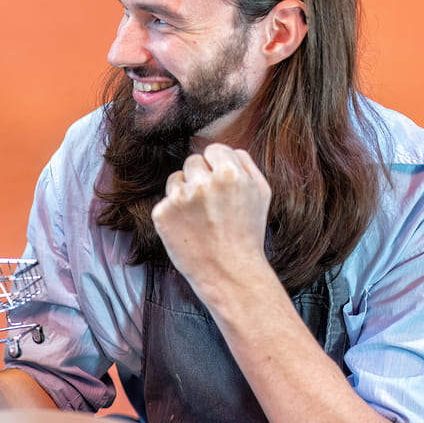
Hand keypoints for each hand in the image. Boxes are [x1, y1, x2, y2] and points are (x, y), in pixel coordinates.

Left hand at [151, 144, 271, 296]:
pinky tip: (188, 228)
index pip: (214, 149)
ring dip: (184, 192)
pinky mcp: (162, 213)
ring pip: (176, 179)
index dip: (217, 167)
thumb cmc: (247, 234)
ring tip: (200, 217)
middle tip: (211, 205)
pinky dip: (173, 213)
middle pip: (193, 161)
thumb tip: (228, 150)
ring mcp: (180, 198)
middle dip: (200, 178)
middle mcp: (203, 182)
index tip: (220, 185)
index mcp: (229, 173)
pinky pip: (165, 201)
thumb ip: (245, 165)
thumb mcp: (261, 193)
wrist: (229, 272)